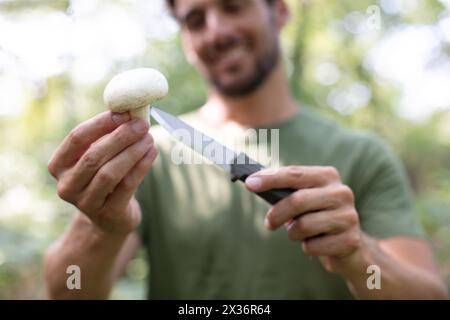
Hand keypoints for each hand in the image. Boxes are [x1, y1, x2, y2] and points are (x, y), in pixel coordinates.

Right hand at [48, 111, 157, 234]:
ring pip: (110, 173)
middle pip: (94, 156)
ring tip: (149, 138)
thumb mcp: (99, 155)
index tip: (124, 113)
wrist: (111, 216)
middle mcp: (66, 186)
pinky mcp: (108, 214)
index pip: (77, 138)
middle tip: (142, 125)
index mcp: (58, 165)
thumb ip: (108, 134)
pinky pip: (126, 186)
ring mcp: (85, 203)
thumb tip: (130, 110)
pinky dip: (141, 166)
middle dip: (121, 137)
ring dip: (132, 152)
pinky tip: (152, 153)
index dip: (101, 123)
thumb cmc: (105, 175)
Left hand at [245, 166, 361, 272]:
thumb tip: (253, 183)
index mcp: (328, 176)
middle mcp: (342, 192)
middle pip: (298, 200)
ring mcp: (349, 216)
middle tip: (268, 224)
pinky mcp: (350, 240)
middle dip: (277, 213)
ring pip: (304, 225)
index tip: (249, 183)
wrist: (347, 245)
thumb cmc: (316, 216)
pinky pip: (313, 246)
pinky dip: (307, 248)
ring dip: (294, 233)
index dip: (270, 178)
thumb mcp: (304, 199)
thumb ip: (285, 190)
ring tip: (299, 233)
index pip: (295, 174)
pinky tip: (316, 244)